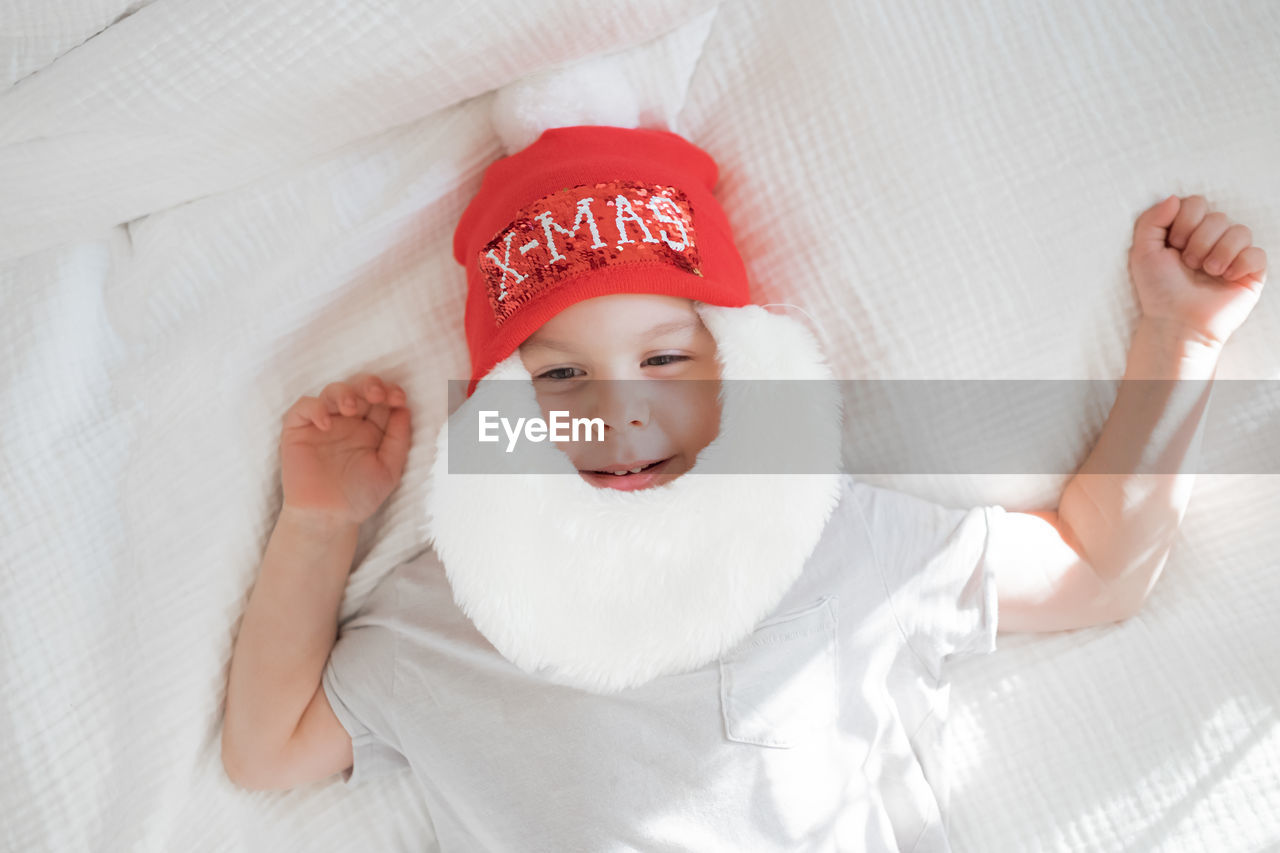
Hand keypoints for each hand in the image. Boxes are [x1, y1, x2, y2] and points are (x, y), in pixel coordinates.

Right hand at [279, 373, 412, 525]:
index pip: (382, 399)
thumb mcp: (389, 469)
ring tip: (351, 407)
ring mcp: (323, 424)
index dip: (391, 391)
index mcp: (371, 428)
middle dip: (370, 384)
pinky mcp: (298, 430)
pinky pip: (303, 408)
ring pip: (332, 392)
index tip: (399, 399)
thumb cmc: (360, 496)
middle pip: (359, 388)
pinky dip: (314, 408)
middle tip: (378, 394)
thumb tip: (404, 409)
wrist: (329, 518)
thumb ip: (399, 439)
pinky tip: (325, 424)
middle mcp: (348, 422)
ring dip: (344, 392)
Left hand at [1129, 194, 1267, 348]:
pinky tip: (1226, 278)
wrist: (1176, 323)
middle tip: (1188, 263)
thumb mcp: (1142, 252)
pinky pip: (1257, 253)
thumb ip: (1151, 220)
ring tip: (1206, 272)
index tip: (1173, 244)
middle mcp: (1212, 241)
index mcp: (1187, 233)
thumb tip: (1173, 198)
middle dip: (1199, 240)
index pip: (1196, 203)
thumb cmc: (1159, 291)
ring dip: (1218, 252)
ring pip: (1240, 231)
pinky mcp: (1251, 273)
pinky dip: (1240, 263)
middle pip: (1218, 216)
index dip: (1185, 220)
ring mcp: (1233, 256)